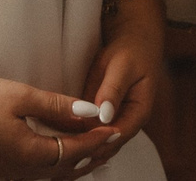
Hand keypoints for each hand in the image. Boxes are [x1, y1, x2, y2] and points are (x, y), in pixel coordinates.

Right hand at [0, 76, 121, 179]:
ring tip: (88, 147)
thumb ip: (56, 106)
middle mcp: (20, 172)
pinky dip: (53, 163)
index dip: (96, 139)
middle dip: (90, 156)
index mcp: (30, 155)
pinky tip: (54, 150)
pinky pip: (34, 173)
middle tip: (108, 142)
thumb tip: (88, 112)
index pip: (75, 151)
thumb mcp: (20, 96)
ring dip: (72, 162)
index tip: (114, 129)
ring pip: (50, 175)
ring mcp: (7, 174)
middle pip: (66, 170)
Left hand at [70, 0, 163, 173]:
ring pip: (98, 143)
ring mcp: (117, 122)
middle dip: (85, 150)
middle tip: (59, 151)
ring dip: (79, 146)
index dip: (96, 142)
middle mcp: (129, 122)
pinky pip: (91, 132)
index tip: (74, 144)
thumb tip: (104, 116)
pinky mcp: (105, 118)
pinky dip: (77, 136)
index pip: (118, 136)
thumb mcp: (121, 67)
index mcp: (139, 112)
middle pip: (107, 145)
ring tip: (55, 149)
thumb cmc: (131, 51)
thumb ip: (112, 90)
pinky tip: (58, 136)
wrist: (134, 43)